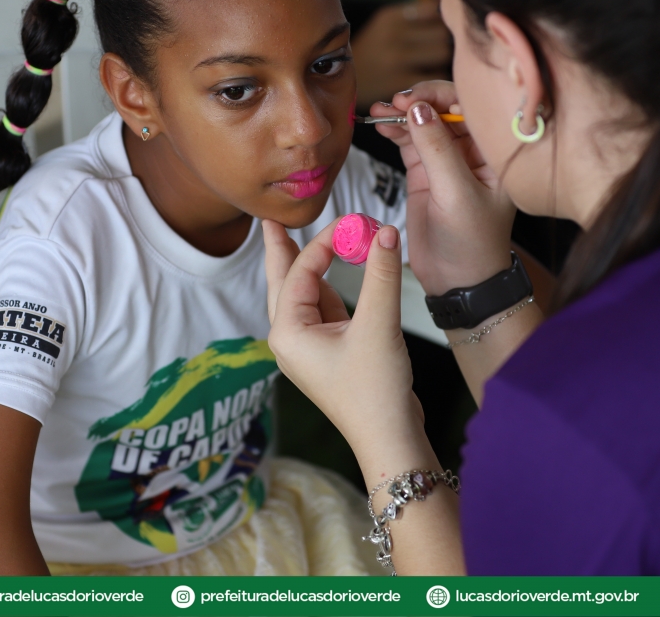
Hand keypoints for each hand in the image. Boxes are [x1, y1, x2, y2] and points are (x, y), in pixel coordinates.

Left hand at [263, 219, 433, 479]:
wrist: (388, 439)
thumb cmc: (375, 391)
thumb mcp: (379, 325)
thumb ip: (381, 275)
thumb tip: (385, 232)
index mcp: (288, 333)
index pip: (301, 272)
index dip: (324, 242)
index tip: (351, 221)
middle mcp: (291, 339)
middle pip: (282, 282)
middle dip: (280, 250)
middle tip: (271, 221)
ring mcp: (308, 348)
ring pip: (304, 296)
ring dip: (311, 268)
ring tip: (299, 238)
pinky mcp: (328, 353)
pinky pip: (322, 311)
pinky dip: (330, 288)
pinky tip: (334, 274)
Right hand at [351, 0, 450, 106]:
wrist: (334, 84)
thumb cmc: (368, 56)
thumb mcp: (384, 27)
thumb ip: (413, 17)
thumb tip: (447, 4)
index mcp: (389, 16)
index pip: (433, 8)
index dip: (440, 21)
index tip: (436, 31)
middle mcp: (392, 33)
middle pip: (442, 32)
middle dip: (443, 42)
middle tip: (438, 53)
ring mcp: (396, 58)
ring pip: (442, 53)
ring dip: (442, 60)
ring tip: (433, 67)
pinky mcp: (399, 82)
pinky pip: (434, 76)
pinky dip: (434, 81)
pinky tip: (425, 84)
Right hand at [370, 82, 516, 295]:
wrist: (458, 280)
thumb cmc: (472, 242)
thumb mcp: (456, 193)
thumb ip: (437, 149)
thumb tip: (417, 108)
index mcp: (492, 151)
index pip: (469, 107)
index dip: (440, 95)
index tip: (413, 99)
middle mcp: (472, 150)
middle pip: (443, 109)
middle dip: (417, 101)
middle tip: (394, 103)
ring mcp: (446, 160)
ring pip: (423, 123)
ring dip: (400, 114)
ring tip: (379, 112)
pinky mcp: (425, 172)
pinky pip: (409, 142)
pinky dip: (394, 131)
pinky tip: (381, 125)